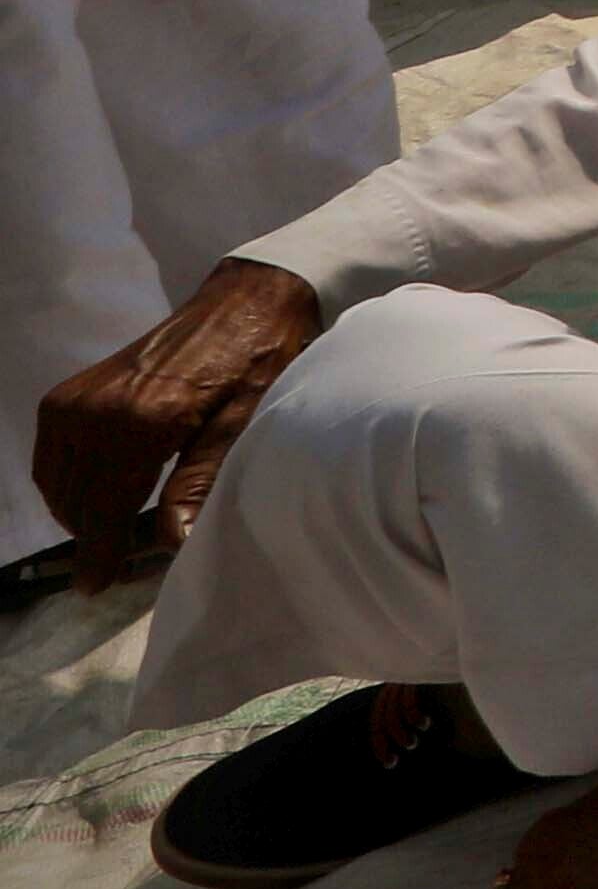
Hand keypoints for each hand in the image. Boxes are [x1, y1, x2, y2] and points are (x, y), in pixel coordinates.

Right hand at [34, 260, 322, 573]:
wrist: (244, 301)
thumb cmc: (256, 360)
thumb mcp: (242, 424)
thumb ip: (200, 482)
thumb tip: (170, 542)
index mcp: (140, 422)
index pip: (105, 508)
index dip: (100, 553)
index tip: (95, 587)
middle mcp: (94, 411)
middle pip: (76, 502)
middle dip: (94, 538)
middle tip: (119, 563)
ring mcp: (75, 400)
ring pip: (57, 484)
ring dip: (79, 513)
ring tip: (115, 530)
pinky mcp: (67, 394)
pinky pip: (50, 458)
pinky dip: (67, 483)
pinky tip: (101, 492)